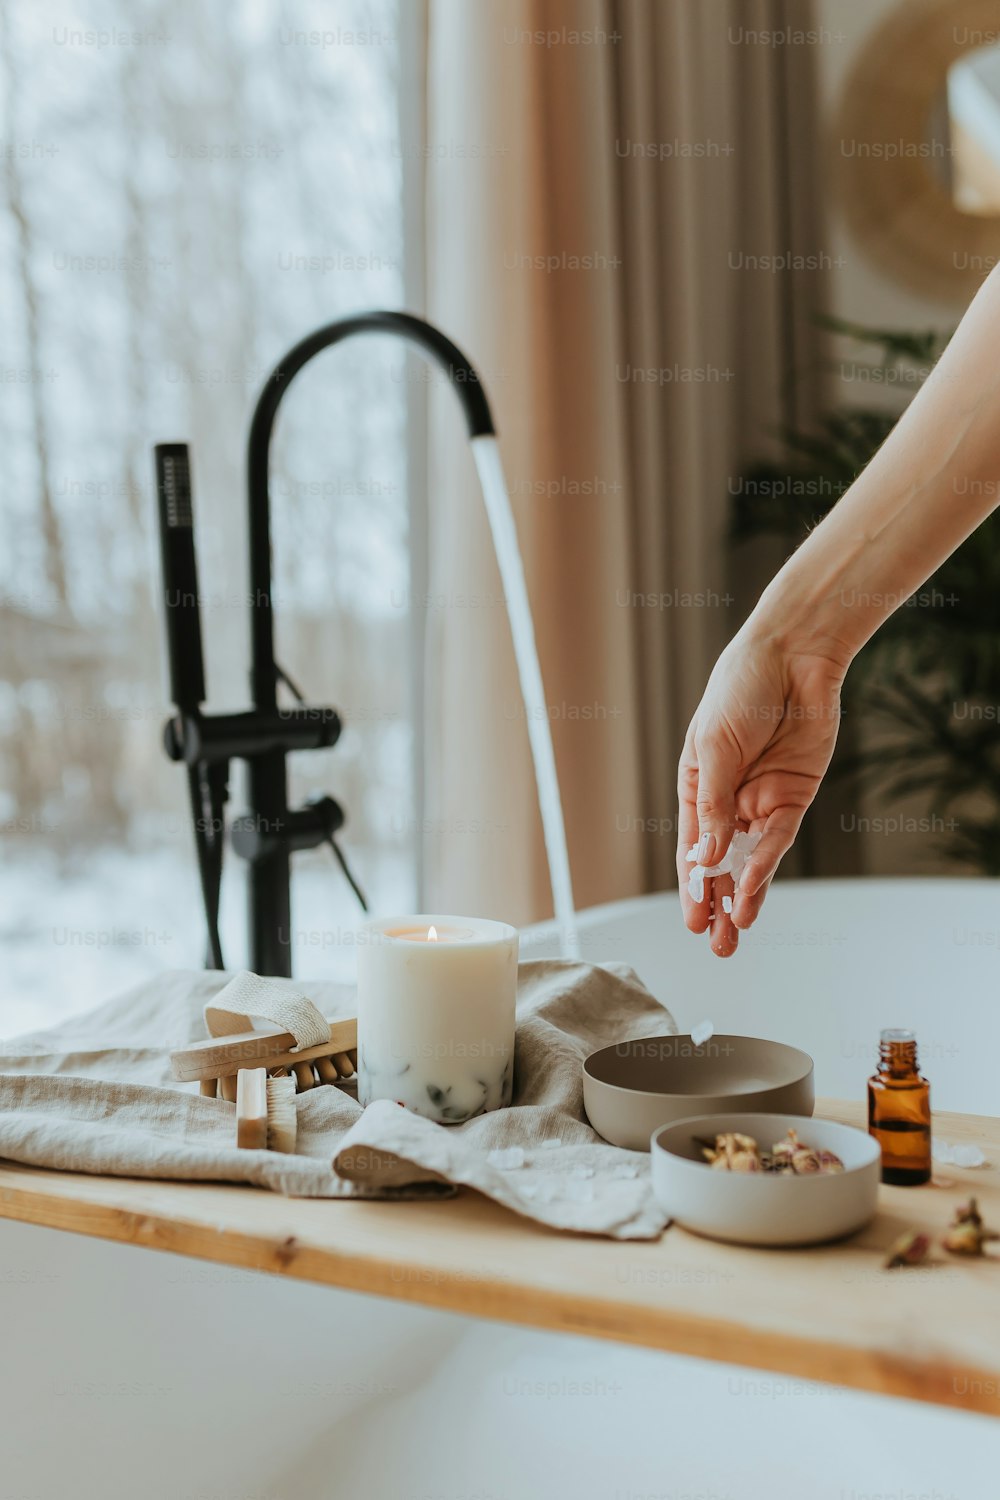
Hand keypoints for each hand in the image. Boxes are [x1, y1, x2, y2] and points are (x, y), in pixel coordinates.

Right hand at [676, 628, 846, 955]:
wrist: (792, 657)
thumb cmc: (740, 691)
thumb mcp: (715, 748)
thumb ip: (713, 806)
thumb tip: (706, 857)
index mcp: (697, 787)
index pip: (691, 848)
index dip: (690, 886)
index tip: (691, 921)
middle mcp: (728, 802)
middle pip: (720, 863)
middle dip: (717, 904)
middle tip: (714, 944)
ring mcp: (761, 801)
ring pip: (750, 861)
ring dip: (743, 896)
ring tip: (734, 933)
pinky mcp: (794, 796)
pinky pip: (778, 840)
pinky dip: (766, 866)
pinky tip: (754, 890)